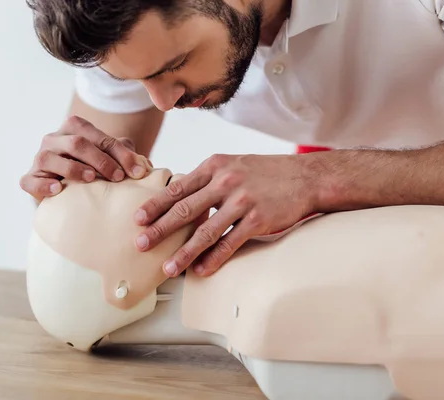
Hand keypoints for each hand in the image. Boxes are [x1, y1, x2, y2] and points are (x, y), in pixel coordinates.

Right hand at [20, 116, 151, 200]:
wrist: (67, 195)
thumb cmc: (93, 172)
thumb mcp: (109, 161)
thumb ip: (124, 156)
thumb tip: (143, 164)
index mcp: (74, 128)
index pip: (99, 136)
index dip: (120, 153)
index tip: (137, 171)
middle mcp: (54, 139)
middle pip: (77, 143)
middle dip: (101, 160)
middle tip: (118, 177)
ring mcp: (39, 158)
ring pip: (50, 158)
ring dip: (72, 168)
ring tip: (91, 179)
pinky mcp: (29, 179)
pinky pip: (30, 180)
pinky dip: (43, 185)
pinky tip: (58, 190)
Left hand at [133, 153, 318, 276]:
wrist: (305, 176)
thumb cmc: (264, 172)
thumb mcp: (232, 165)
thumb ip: (207, 179)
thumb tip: (179, 197)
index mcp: (214, 166)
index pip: (177, 188)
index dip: (155, 205)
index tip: (137, 218)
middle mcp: (225, 181)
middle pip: (185, 210)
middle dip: (159, 229)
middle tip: (140, 243)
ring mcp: (242, 201)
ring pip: (205, 231)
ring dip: (184, 252)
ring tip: (168, 268)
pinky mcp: (258, 219)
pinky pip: (230, 243)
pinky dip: (214, 259)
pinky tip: (201, 271)